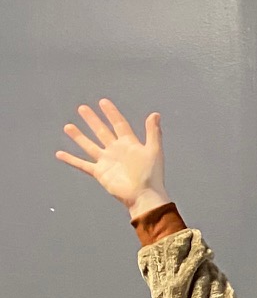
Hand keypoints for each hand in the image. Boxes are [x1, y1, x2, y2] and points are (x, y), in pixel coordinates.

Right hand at [56, 99, 167, 219]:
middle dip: (93, 120)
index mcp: (129, 144)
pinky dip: (71, 159)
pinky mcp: (99, 172)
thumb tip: (155, 114)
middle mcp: (116, 150)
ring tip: (68, 126)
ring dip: (79, 136)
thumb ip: (153, 133)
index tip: (103, 102)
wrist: (144, 195)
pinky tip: (59, 154)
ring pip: (89, 145)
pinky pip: (82, 164)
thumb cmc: (151, 175)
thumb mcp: (154, 151)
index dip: (111, 113)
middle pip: (102, 131)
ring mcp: (106, 161)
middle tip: (82, 108)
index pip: (119, 124)